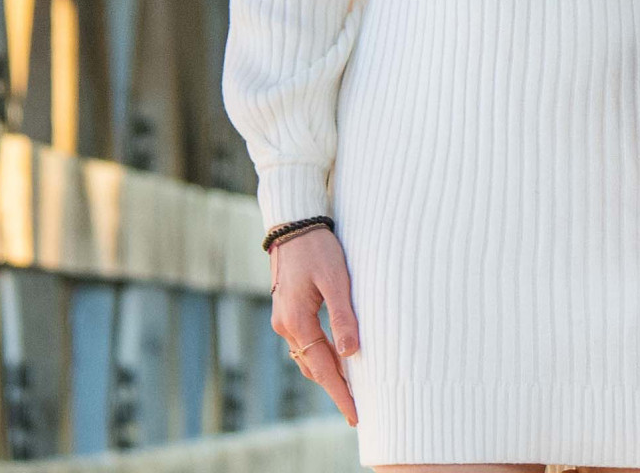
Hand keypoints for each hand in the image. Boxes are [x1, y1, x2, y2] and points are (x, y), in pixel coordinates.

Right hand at [267, 226, 361, 423]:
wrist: (293, 224)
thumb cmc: (317, 249)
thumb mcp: (336, 281)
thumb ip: (343, 318)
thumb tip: (350, 354)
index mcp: (296, 320)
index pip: (321, 368)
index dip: (339, 393)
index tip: (355, 415)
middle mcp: (285, 325)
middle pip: (312, 368)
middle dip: (335, 389)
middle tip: (356, 410)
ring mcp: (283, 319)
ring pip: (307, 357)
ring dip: (327, 374)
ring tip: (350, 390)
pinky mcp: (287, 311)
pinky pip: (305, 344)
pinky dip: (320, 357)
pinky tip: (337, 360)